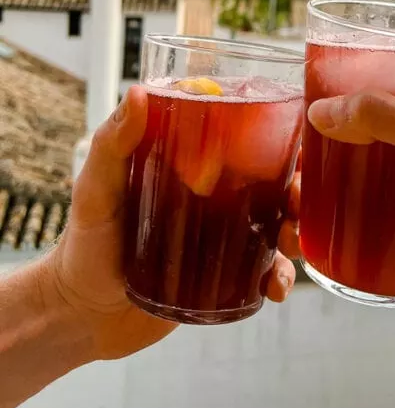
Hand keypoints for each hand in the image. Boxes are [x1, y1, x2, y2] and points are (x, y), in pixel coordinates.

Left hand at [40, 86, 299, 361]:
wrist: (83, 315)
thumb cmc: (85, 241)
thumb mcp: (96, 187)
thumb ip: (113, 143)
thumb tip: (139, 92)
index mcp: (192, 164)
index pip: (243, 137)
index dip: (278, 134)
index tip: (296, 136)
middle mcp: (215, 195)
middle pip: (272, 181)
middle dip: (297, 187)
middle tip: (298, 198)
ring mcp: (223, 235)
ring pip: (278, 224)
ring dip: (296, 230)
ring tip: (289, 242)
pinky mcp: (226, 274)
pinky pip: (265, 271)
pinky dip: (280, 277)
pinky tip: (274, 287)